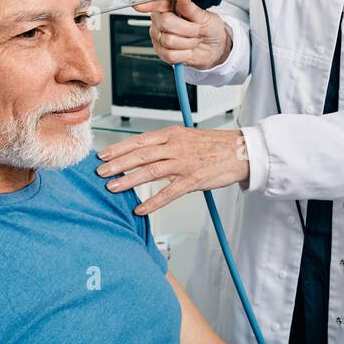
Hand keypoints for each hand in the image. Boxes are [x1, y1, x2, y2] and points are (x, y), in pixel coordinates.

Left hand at [96, 126, 249, 214]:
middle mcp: (176, 146)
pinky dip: (153, 201)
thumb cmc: (215, 145)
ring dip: (129, 180)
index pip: (140, 140)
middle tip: (100, 172)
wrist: (242, 151)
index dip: (119, 148)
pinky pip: (170, 192)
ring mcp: (185, 163)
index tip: (102, 155)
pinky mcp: (194, 179)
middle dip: (118, 164)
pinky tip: (141, 208)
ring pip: (151, 171)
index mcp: (173, 134)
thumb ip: (167, 143)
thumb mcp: (188, 137)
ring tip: (113, 188)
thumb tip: (144, 152)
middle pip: (140, 154)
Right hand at [134, 0, 231, 68]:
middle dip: (187, 28)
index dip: (148, 3)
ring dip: (188, 42)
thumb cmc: (210, 29)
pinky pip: (170, 54)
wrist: (215, 48)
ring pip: (169, 40)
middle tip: (197, 29)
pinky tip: (188, 50)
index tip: (139, 5)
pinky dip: (184, 54)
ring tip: (193, 39)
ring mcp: (160, 37)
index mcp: (171, 7)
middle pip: (165, 22)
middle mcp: (162, 21)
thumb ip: (191, 8)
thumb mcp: (206, 16)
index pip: (157, 3)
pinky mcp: (163, 53)